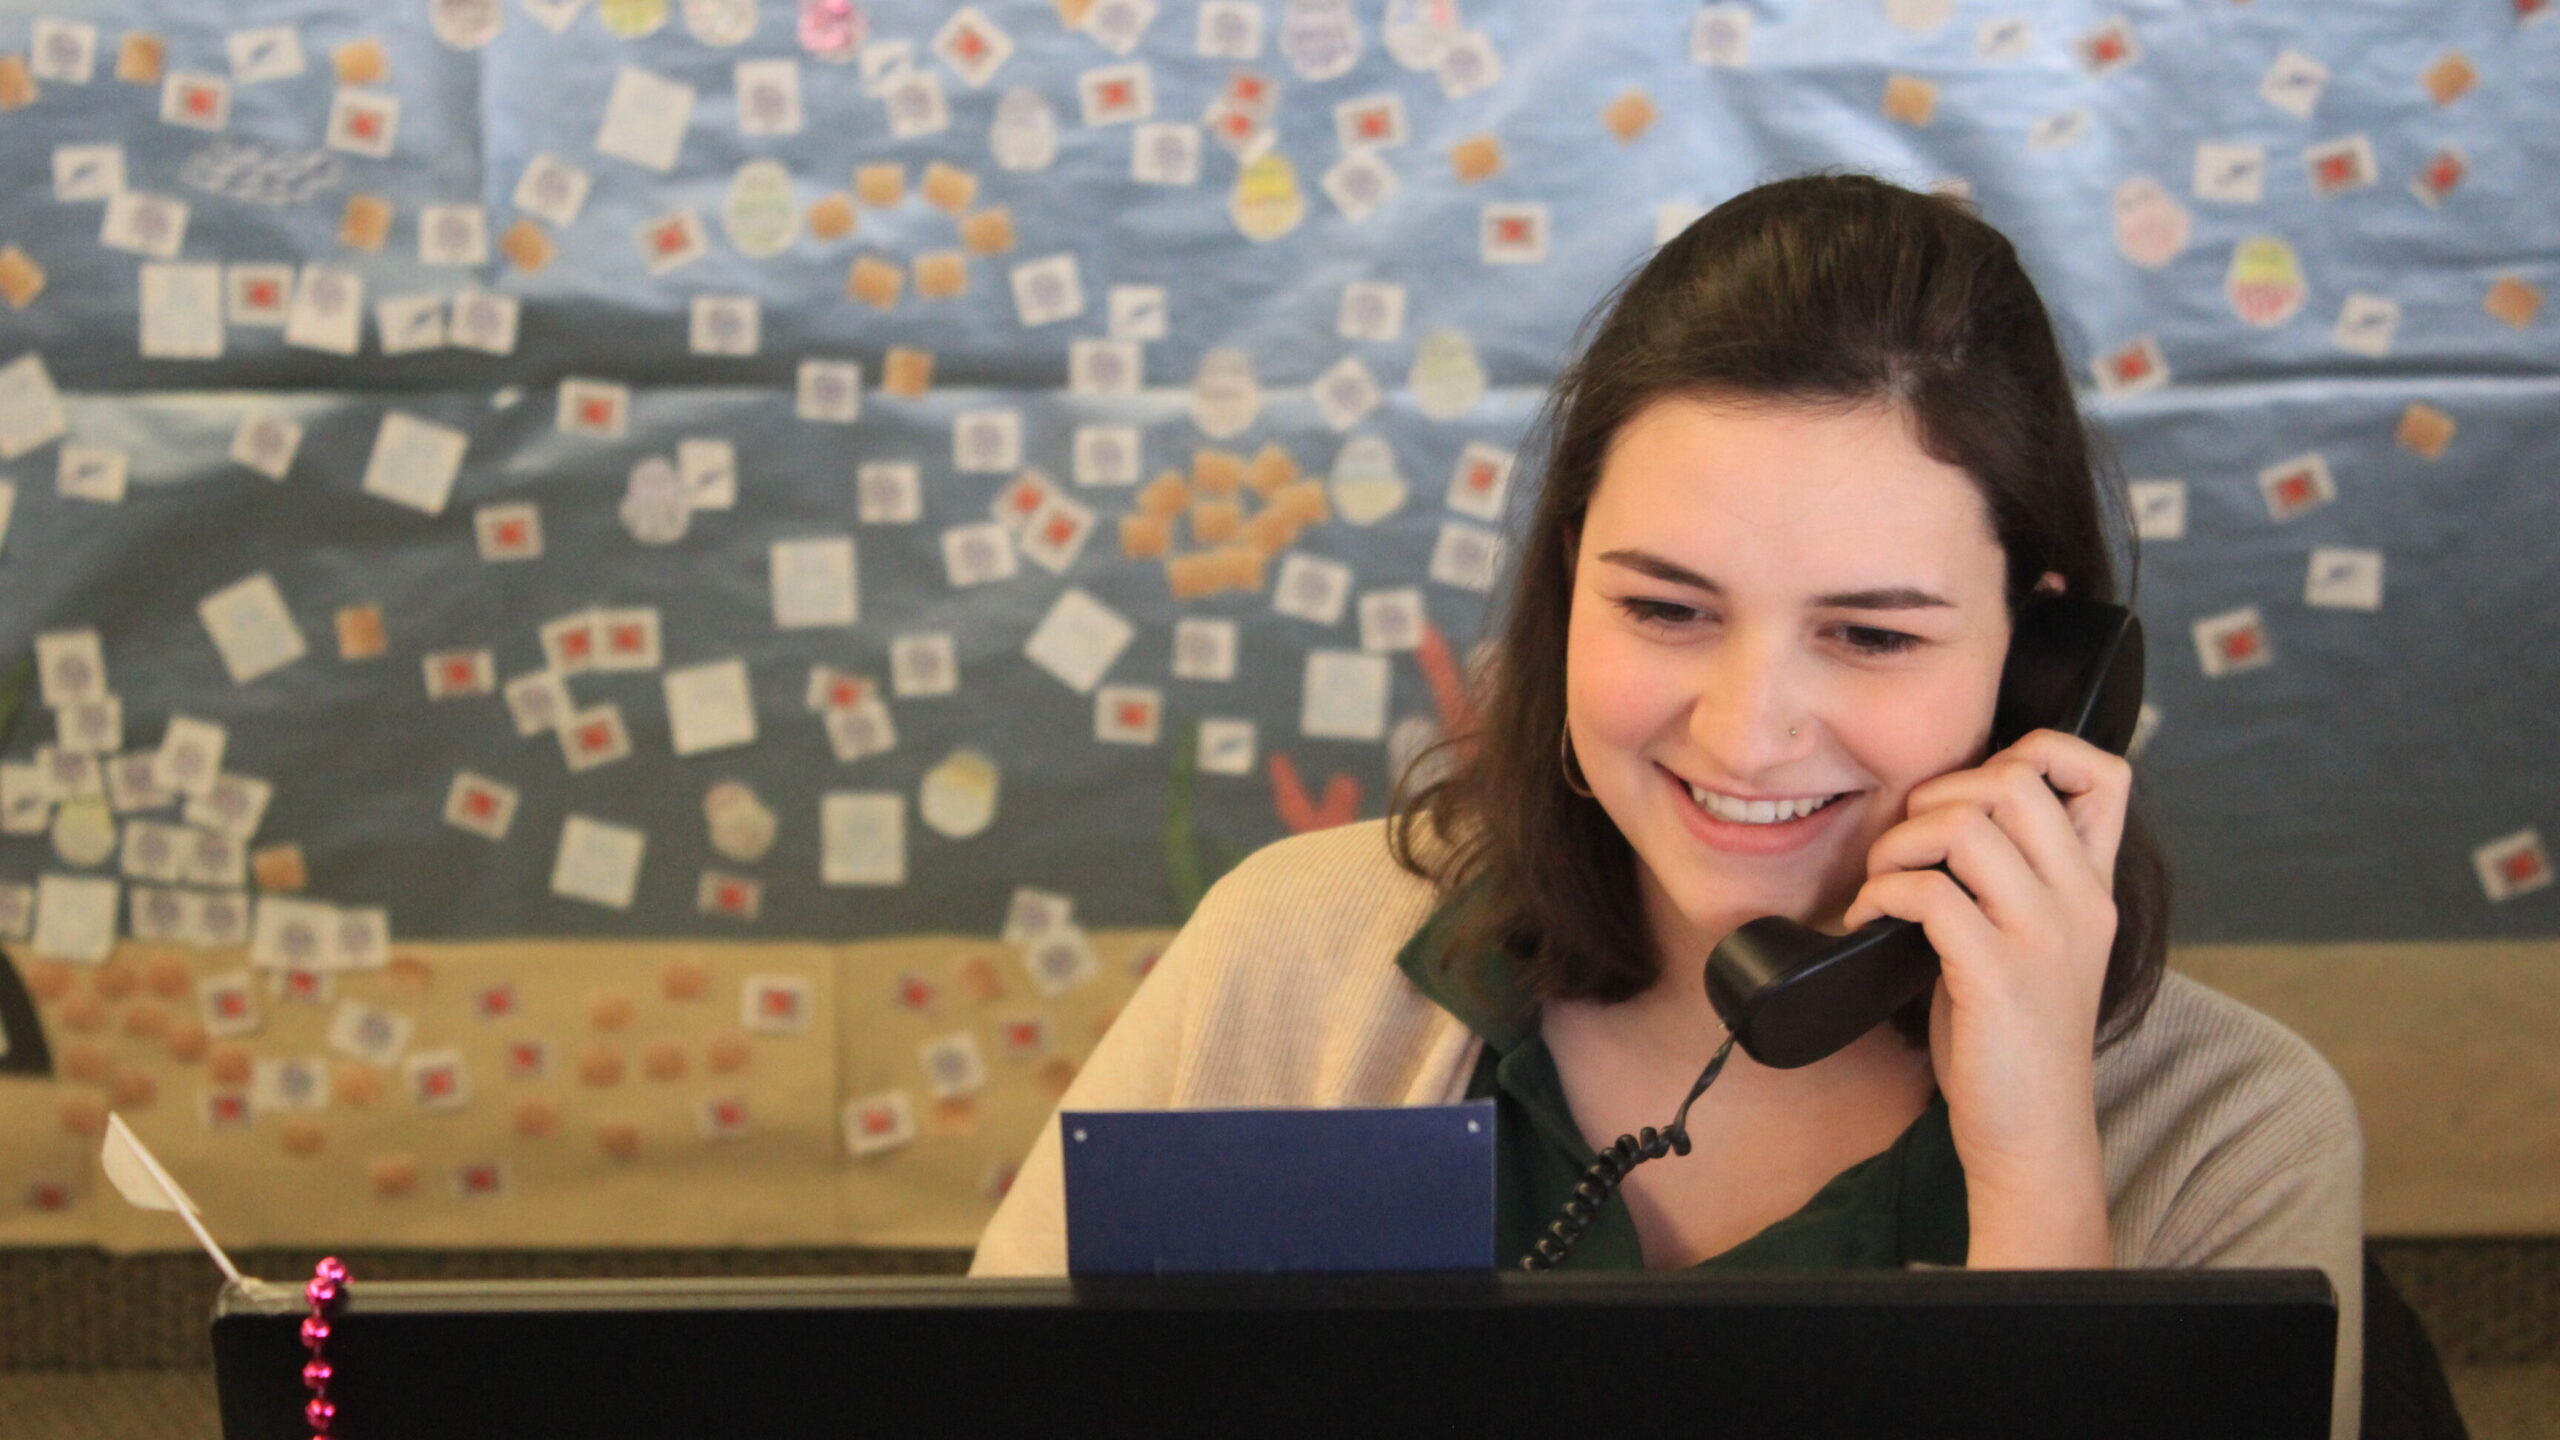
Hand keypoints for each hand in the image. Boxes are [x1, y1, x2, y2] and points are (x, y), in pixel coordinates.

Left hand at [1838, 729, 2131, 1259]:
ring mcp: (2042, 936)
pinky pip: (1927, 890)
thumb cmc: (2013, 1038)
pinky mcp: (1997, 974)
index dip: (2035, 751)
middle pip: (2014, 778)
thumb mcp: (2032, 943)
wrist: (2032, 1136)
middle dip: (1938, 794)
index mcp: (2093, 888)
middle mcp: (2080, 901)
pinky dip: (1879, 894)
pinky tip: (1866, 921)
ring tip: (1881, 884)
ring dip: (1899, 843)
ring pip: (1965, 824)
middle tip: (1907, 848)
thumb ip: (2012, 879)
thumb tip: (1941, 815)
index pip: (2103, 771)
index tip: (1970, 794)